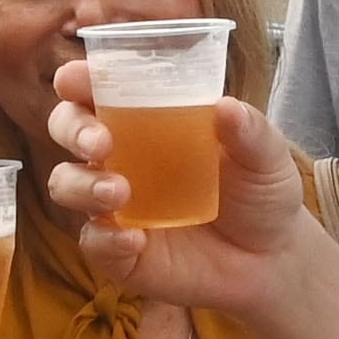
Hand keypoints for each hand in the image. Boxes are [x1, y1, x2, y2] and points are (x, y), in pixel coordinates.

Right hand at [45, 63, 338, 338]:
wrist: (271, 259)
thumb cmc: (260, 192)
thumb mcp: (266, 157)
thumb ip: (250, 131)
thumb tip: (226, 107)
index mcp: (147, 118)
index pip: (98, 89)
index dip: (77, 79)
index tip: (74, 79)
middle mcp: (121, 156)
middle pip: (67, 129)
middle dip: (73, 128)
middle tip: (101, 142)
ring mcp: (115, 205)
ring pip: (67, 184)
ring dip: (82, 184)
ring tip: (118, 193)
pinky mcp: (119, 250)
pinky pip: (94, 242)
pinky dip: (106, 240)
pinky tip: (134, 240)